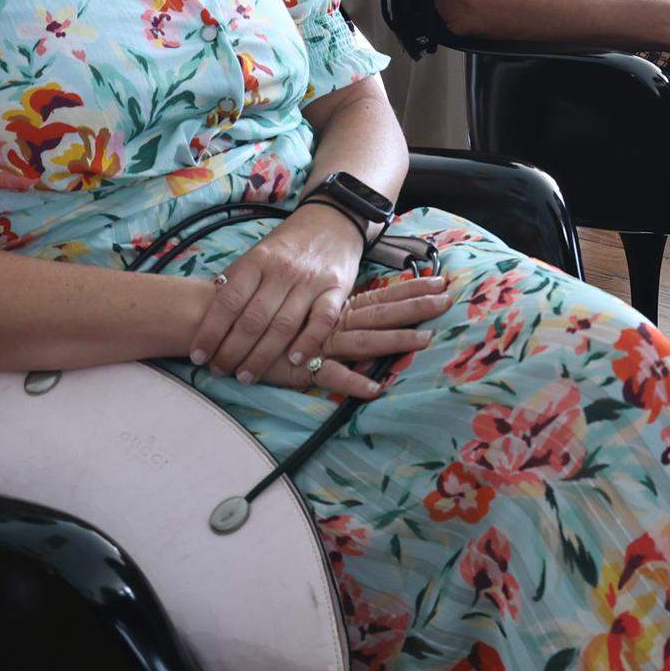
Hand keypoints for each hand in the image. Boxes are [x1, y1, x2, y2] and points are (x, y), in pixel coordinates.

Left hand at [187, 209, 369, 382]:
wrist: (331, 222)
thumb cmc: (287, 245)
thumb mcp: (257, 254)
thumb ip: (237, 281)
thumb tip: (207, 316)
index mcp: (257, 260)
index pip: (228, 301)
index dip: (211, 331)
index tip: (198, 355)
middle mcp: (282, 271)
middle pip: (253, 319)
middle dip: (232, 351)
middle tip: (220, 370)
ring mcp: (311, 280)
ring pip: (283, 325)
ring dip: (262, 356)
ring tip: (246, 376)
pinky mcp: (337, 288)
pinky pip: (322, 321)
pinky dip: (308, 343)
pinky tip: (294, 361)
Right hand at [253, 272, 455, 398]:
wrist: (221, 319)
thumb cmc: (264, 316)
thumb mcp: (302, 311)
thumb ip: (330, 316)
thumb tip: (361, 323)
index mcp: (335, 308)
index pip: (381, 296)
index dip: (410, 289)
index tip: (441, 281)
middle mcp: (332, 321)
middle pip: (381, 313)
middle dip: (416, 307)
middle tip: (448, 300)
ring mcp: (319, 342)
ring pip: (365, 340)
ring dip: (395, 340)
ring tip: (426, 340)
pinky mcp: (301, 367)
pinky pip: (331, 376)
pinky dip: (353, 383)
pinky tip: (374, 389)